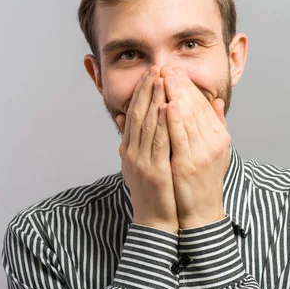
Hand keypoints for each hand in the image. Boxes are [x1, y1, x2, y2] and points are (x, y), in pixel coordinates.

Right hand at [116, 66, 178, 233]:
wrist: (153, 220)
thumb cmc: (149, 191)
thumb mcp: (135, 163)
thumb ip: (130, 140)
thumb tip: (122, 117)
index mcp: (128, 148)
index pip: (133, 114)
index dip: (141, 92)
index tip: (150, 74)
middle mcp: (130, 152)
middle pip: (138, 114)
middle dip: (147, 89)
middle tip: (155, 68)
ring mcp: (140, 161)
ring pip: (147, 124)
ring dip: (154, 100)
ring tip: (161, 79)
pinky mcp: (153, 170)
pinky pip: (158, 142)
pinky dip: (162, 122)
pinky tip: (167, 106)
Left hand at [161, 66, 230, 229]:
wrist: (199, 212)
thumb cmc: (203, 180)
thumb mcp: (214, 150)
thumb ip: (214, 124)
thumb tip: (217, 100)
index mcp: (218, 136)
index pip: (201, 104)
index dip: (187, 85)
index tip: (174, 69)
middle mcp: (214, 142)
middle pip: (194, 107)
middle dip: (179, 84)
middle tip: (165, 66)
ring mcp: (202, 154)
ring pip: (187, 118)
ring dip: (174, 95)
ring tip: (163, 77)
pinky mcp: (188, 165)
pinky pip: (180, 139)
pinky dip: (173, 120)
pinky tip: (166, 105)